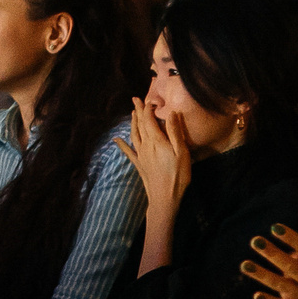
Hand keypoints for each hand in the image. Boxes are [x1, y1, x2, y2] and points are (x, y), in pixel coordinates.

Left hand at [116, 96, 192, 217]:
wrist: (164, 199)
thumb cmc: (177, 176)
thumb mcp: (181, 153)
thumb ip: (175, 132)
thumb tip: (172, 113)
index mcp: (156, 140)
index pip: (149, 119)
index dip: (148, 108)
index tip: (151, 99)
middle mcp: (145, 145)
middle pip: (140, 124)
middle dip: (138, 111)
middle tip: (136, 99)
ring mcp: (140, 155)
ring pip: (134, 134)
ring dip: (132, 122)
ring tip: (132, 113)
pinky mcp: (139, 164)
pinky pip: (128, 151)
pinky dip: (121, 144)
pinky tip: (116, 140)